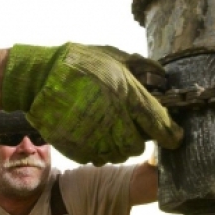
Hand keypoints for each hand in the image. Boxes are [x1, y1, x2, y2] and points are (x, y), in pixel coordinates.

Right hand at [1, 44, 183, 164]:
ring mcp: (94, 137)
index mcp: (127, 95)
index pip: (158, 123)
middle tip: (129, 125)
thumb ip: (141, 67)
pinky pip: (97, 158)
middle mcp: (114, 119)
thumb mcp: (113, 56)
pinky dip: (99, 149)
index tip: (175, 138)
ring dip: (118, 145)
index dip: (170, 134)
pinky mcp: (78, 148)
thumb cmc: (79, 62)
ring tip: (108, 128)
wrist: (40, 77)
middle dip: (138, 138)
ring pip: (118, 154)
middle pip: (138, 145)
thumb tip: (162, 75)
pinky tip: (92, 134)